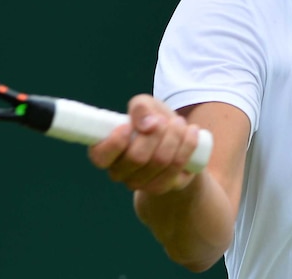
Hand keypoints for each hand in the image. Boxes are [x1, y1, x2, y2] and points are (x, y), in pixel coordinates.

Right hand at [88, 94, 203, 194]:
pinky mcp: (162, 186)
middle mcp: (119, 171)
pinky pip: (177, 167)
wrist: (175, 139)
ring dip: (174, 136)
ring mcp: (140, 183)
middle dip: (155, 133)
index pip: (100, 156)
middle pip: (137, 157)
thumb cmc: (151, 120)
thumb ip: (140, 107)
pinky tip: (191, 133)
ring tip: (179, 122)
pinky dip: (187, 146)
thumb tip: (148, 124)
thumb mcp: (144, 105)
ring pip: (160, 161)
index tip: (127, 126)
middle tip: (163, 120)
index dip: (114, 143)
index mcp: (104, 151)